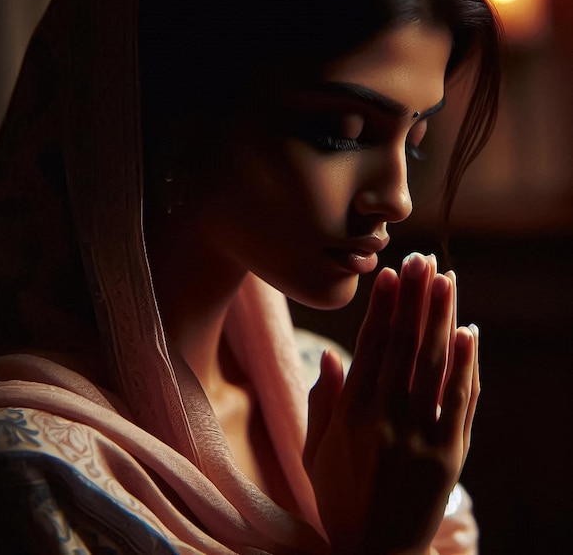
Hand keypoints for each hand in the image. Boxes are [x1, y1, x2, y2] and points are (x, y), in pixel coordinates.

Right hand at [303, 253, 479, 553]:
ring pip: (435, 364)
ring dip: (442, 318)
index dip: (382, 306)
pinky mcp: (451, 453)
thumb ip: (320, 400)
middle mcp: (387, 416)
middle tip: (421, 259)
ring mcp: (422, 433)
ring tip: (446, 279)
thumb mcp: (314, 450)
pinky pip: (461, 401)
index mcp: (352, 412)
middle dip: (414, 297)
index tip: (390, 273)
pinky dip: (467, 365)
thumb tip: (330, 355)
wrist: (376, 554)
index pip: (371, 345)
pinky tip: (469, 332)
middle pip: (406, 344)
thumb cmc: (338, 497)